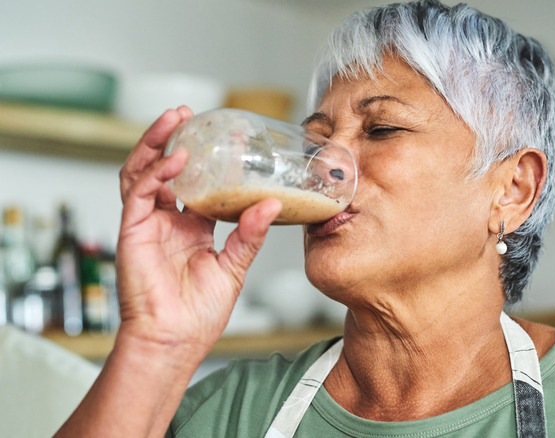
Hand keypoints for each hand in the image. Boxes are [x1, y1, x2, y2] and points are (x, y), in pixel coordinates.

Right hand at [116, 107, 281, 357]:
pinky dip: (154, 173)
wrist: (175, 341)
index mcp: (192, 227)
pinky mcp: (133, 232)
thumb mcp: (234, 266)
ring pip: (143, 172)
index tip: (226, 136)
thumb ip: (250, 234)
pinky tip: (175, 159)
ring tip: (174, 119)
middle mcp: (167, 221)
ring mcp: (147, 224)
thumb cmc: (200, 313)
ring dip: (156, 143)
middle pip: (163, 169)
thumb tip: (273, 204)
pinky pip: (138, 193)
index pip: (196, 182)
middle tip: (188, 114)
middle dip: (172, 139)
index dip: (208, 159)